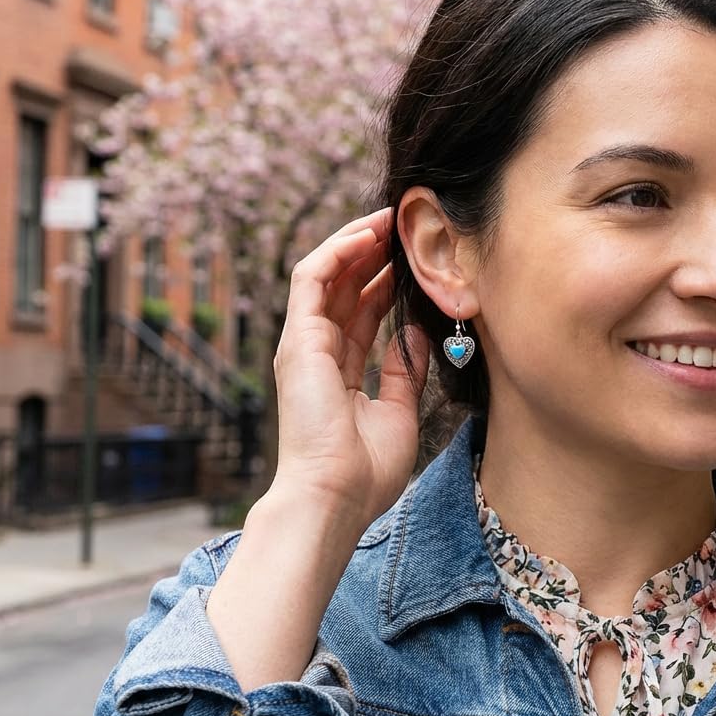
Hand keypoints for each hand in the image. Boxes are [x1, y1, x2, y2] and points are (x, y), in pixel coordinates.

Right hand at [271, 208, 429, 529]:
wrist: (336, 496)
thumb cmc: (366, 470)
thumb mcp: (399, 411)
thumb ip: (405, 371)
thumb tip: (417, 334)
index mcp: (338, 372)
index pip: (361, 314)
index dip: (384, 282)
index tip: (412, 259)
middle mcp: (317, 353)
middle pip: (344, 289)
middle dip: (373, 255)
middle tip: (404, 228)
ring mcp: (304, 344)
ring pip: (326, 275)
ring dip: (356, 243)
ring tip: (388, 219)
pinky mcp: (297, 338)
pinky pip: (312, 278)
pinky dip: (338, 252)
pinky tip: (367, 235)